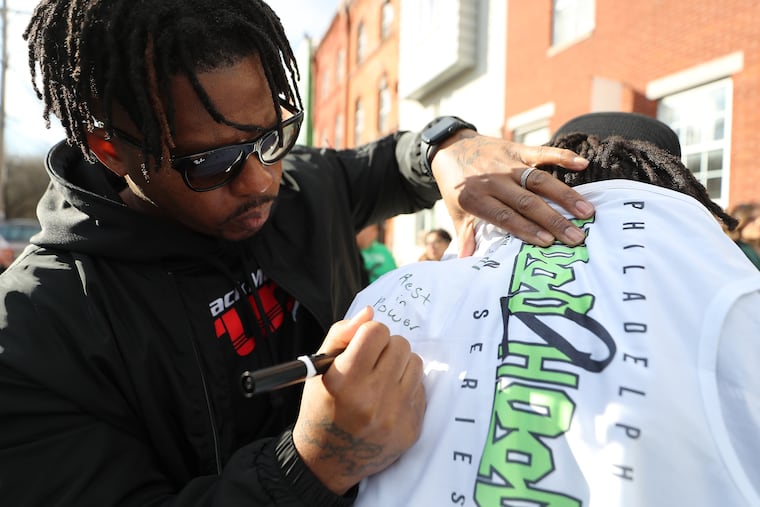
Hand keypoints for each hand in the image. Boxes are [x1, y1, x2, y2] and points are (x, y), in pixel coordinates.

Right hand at [293, 306, 425, 494]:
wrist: (327, 460)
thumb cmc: (321, 408)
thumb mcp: (318, 369)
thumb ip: (341, 335)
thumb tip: (370, 313)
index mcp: (345, 380)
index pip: (375, 331)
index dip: (369, 333)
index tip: (363, 345)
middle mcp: (372, 398)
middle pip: (399, 344)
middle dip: (386, 348)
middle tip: (372, 364)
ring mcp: (395, 415)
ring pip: (415, 362)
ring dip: (400, 365)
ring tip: (382, 380)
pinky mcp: (412, 428)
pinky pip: (421, 388)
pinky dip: (406, 388)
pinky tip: (389, 399)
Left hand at [432, 130, 594, 253]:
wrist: (450, 148)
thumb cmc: (456, 186)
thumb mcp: (456, 211)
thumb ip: (465, 235)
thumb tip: (467, 260)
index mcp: (476, 199)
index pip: (505, 216)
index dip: (527, 229)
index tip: (549, 242)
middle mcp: (494, 181)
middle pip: (527, 202)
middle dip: (553, 220)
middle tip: (577, 236)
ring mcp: (507, 164)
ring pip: (539, 181)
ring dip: (564, 195)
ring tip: (586, 211)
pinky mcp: (517, 149)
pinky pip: (542, 153)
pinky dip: (562, 156)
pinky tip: (583, 164)